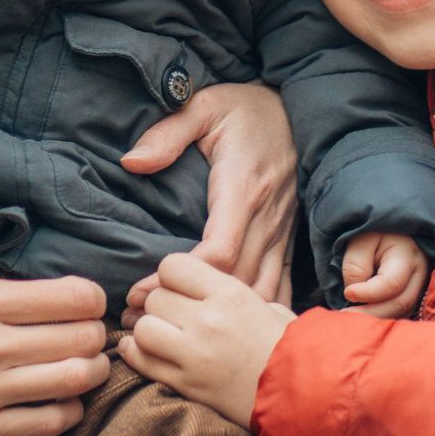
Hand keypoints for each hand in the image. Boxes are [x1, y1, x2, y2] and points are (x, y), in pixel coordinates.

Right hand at [0, 252, 109, 435]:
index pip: (72, 297)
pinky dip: (68, 410)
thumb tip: (10, 256)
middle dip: (95, 331)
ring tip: (79, 363)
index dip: (91, 295)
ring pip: (77, 382)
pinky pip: (51, 425)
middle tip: (84, 330)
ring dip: (90, 371)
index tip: (82, 297)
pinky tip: (58, 398)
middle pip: (84, 339)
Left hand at [118, 252, 293, 428]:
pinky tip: (146, 352)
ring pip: (143, 329)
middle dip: (160, 305)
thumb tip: (204, 286)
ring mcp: (194, 354)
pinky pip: (142, 362)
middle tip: (174, 316)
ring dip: (148, 331)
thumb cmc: (291, 347)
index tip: (181, 288)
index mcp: (229, 293)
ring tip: (162, 335)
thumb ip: (230, 293)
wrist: (303, 395)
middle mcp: (207, 320)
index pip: (172, 267)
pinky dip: (137, 355)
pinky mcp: (187, 384)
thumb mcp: (268, 305)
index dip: (172, 276)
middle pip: (155, 298)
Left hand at [120, 82, 296, 323]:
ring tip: (172, 330)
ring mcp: (281, 232)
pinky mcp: (287, 239)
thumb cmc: (247, 109)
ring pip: (258, 289)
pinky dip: (252, 309)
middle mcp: (267, 216)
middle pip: (235, 279)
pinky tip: (225, 329)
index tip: (144, 288)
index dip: (184, 277)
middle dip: (192, 306)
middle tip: (142, 318)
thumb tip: (133, 161)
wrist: (301, 110)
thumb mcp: (204, 106)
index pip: (220, 248)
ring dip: (219, 314)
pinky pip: (276, 284)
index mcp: (244, 186)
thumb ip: (169, 132)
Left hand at [341, 231, 424, 318]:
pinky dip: (383, 316)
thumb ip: (355, 265)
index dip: (368, 293)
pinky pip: (401, 311)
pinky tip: (364, 314)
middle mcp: (419, 273)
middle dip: (371, 313)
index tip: (347, 293)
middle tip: (345, 316)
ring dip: (377, 317)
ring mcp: (420, 285)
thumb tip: (353, 293)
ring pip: (402, 311)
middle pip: (400, 303)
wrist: (389, 226)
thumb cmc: (373, 229)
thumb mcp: (360, 239)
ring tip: (352, 316)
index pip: (391, 284)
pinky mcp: (414, 293)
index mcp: (407, 254)